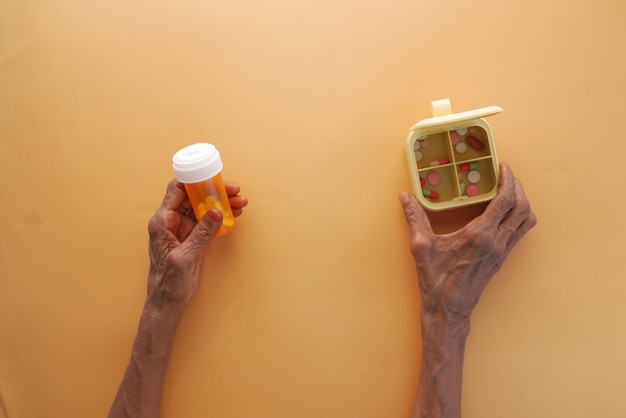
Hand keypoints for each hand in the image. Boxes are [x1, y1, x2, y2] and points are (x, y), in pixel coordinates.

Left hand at [146, 180, 247, 311]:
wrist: (168, 303)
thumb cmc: (167, 282)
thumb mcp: (184, 256)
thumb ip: (200, 233)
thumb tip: (217, 212)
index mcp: (162, 222)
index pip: (177, 191)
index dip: (194, 181)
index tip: (212, 177)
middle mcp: (172, 223)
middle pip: (194, 197)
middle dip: (215, 192)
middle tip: (235, 191)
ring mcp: (183, 231)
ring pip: (204, 209)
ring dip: (221, 204)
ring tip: (240, 202)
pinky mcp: (194, 240)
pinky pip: (208, 222)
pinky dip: (221, 217)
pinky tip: (234, 214)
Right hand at [400, 163, 535, 320]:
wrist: (448, 310)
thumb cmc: (436, 281)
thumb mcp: (421, 247)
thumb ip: (415, 218)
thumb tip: (405, 197)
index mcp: (480, 235)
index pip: (505, 201)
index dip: (508, 181)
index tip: (503, 167)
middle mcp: (496, 242)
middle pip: (522, 207)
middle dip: (518, 187)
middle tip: (507, 175)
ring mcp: (502, 251)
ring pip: (526, 221)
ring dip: (522, 202)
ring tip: (510, 191)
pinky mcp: (501, 259)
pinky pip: (519, 232)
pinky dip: (518, 217)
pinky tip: (505, 213)